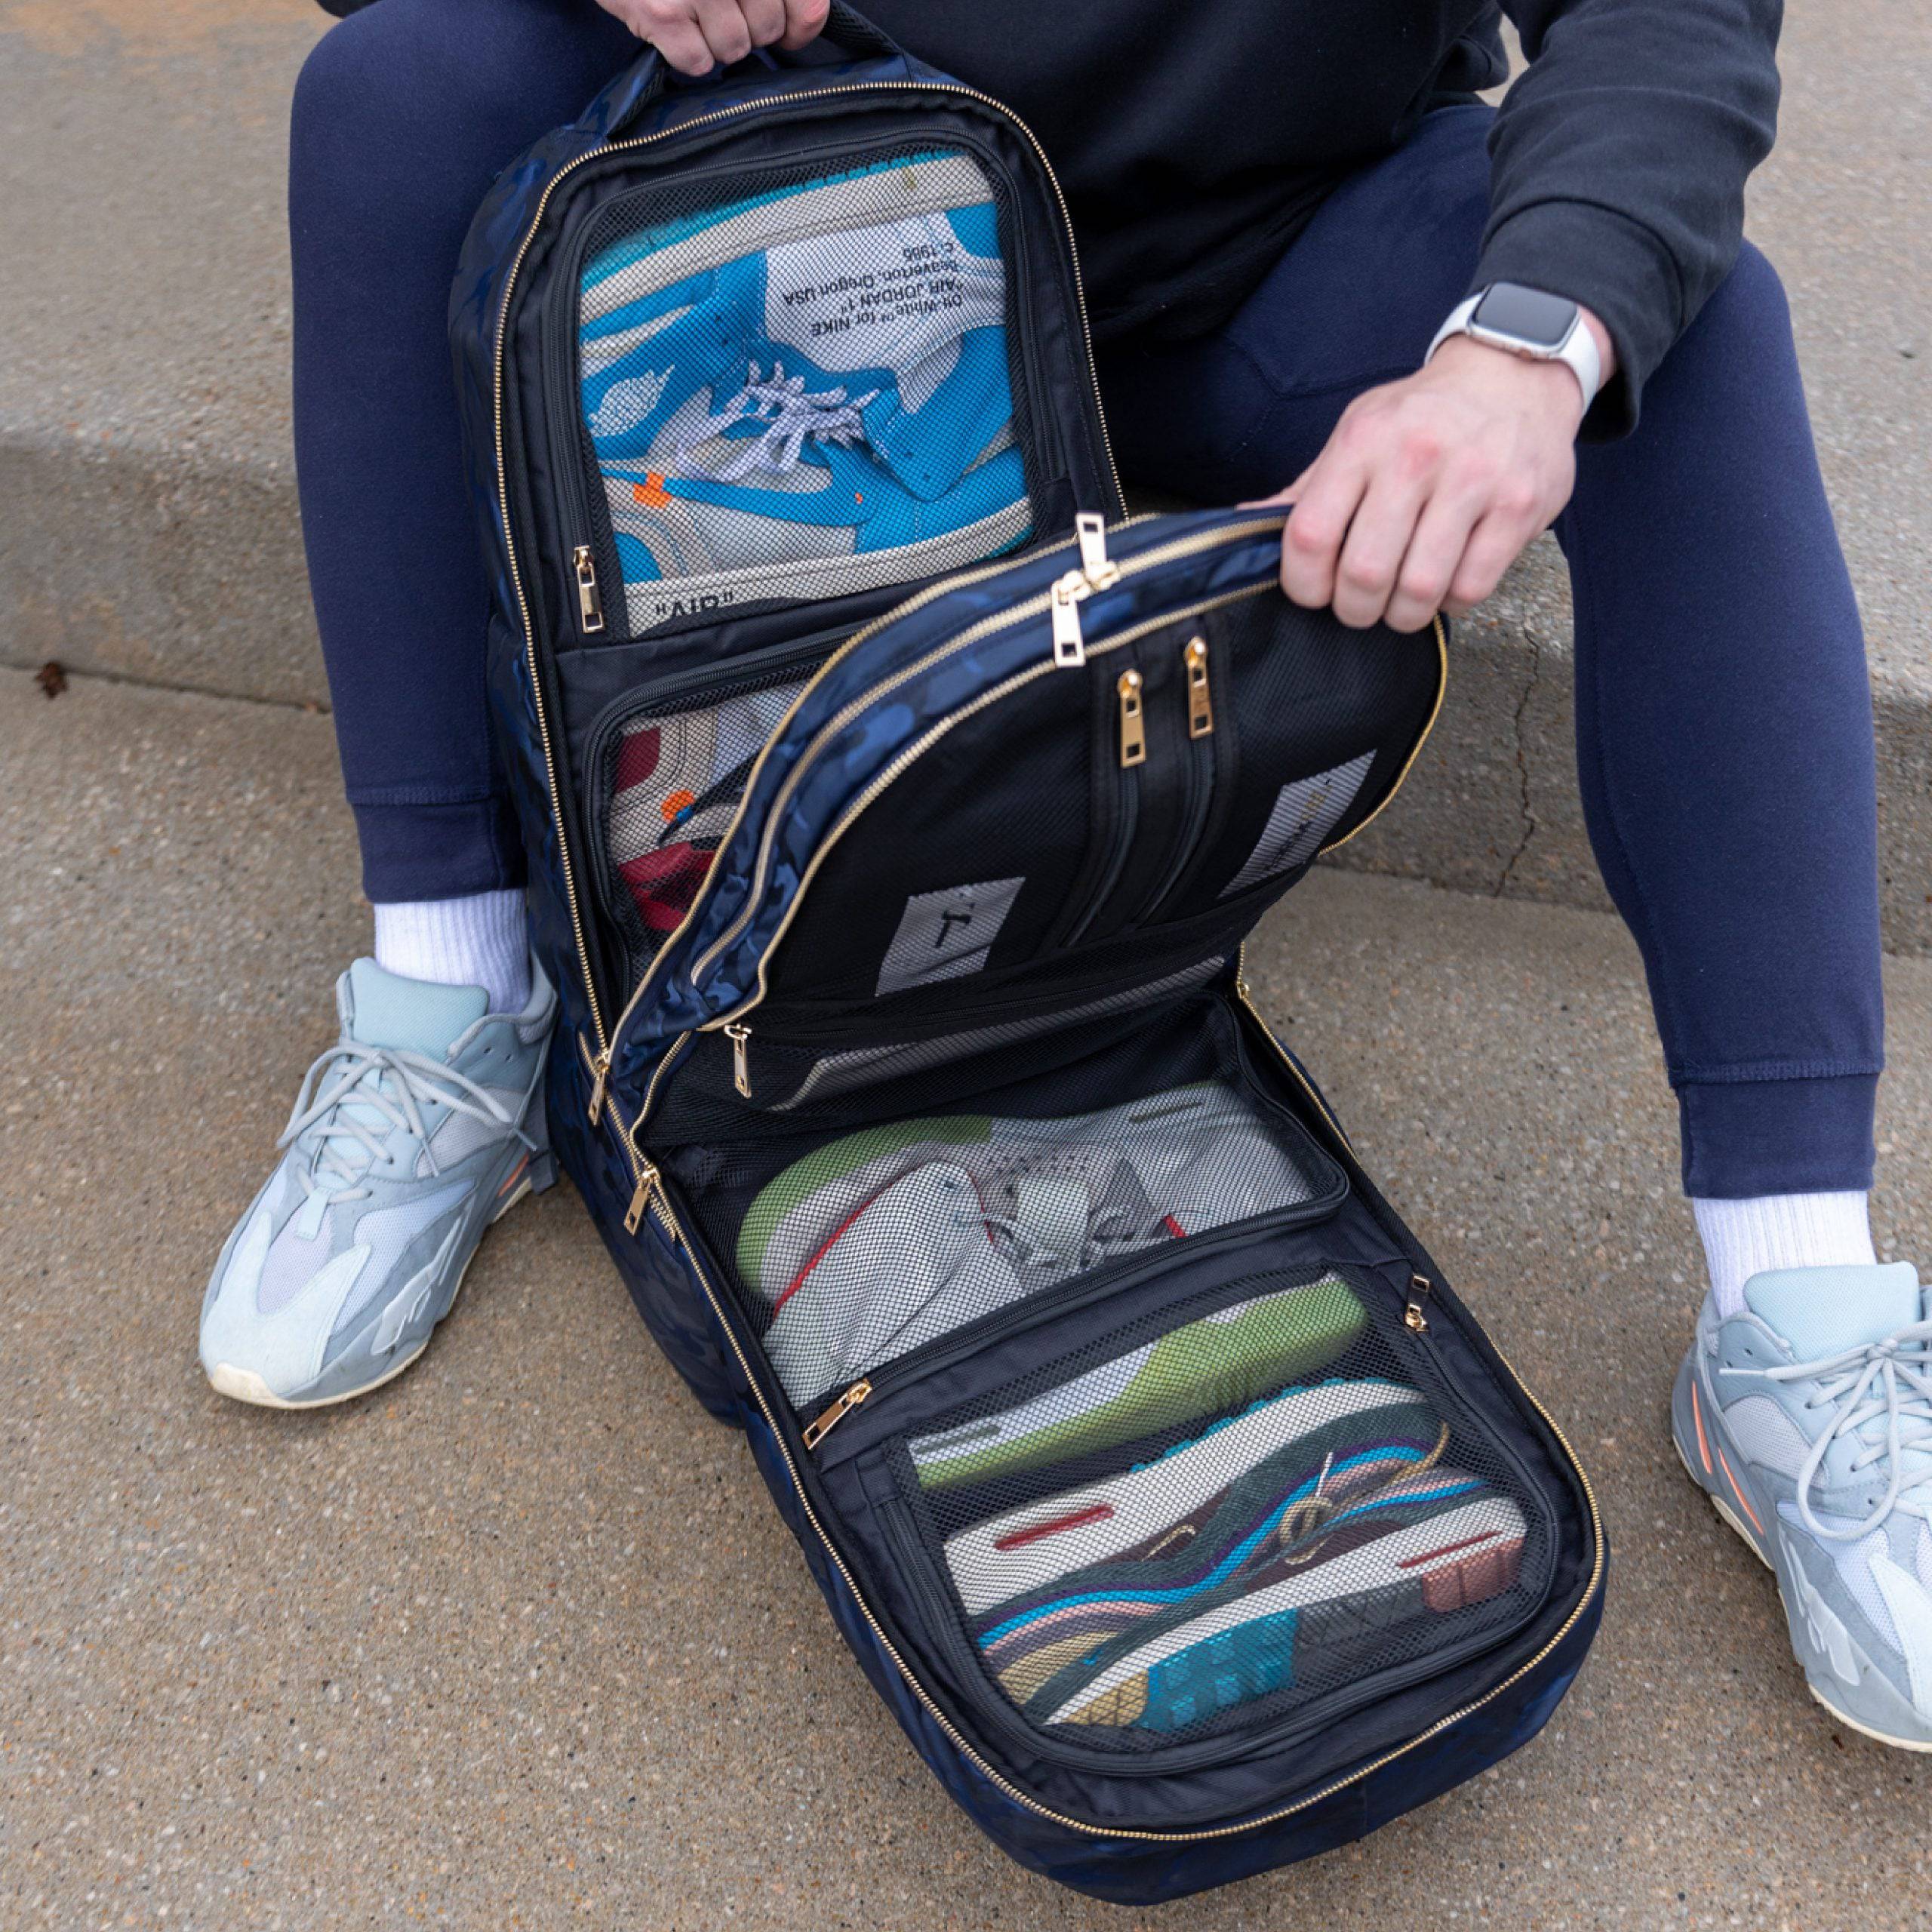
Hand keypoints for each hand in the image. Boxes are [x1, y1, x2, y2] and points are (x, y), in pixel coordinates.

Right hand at [595, 0, 828, 77]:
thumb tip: (811, 23)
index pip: (804, 2)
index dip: (800, 24)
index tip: (788, 30)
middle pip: (767, 30)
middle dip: (747, 28)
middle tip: (717, 6)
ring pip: (734, 50)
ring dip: (715, 42)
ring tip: (691, 12)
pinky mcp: (662, 14)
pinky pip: (698, 63)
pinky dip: (687, 55)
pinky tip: (673, 27)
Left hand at [1265, 312, 1612, 632]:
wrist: (1514, 372)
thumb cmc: (1422, 415)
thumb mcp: (1357, 431)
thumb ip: (1308, 488)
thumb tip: (1242, 527)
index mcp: (1363, 442)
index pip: (1310, 536)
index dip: (1303, 585)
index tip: (1314, 592)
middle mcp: (1416, 457)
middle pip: (1364, 573)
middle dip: (1355, 609)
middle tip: (1361, 604)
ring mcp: (1473, 481)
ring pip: (1419, 590)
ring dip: (1403, 614)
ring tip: (1402, 601)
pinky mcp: (1518, 506)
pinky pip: (1471, 588)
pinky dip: (1451, 602)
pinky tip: (1446, 582)